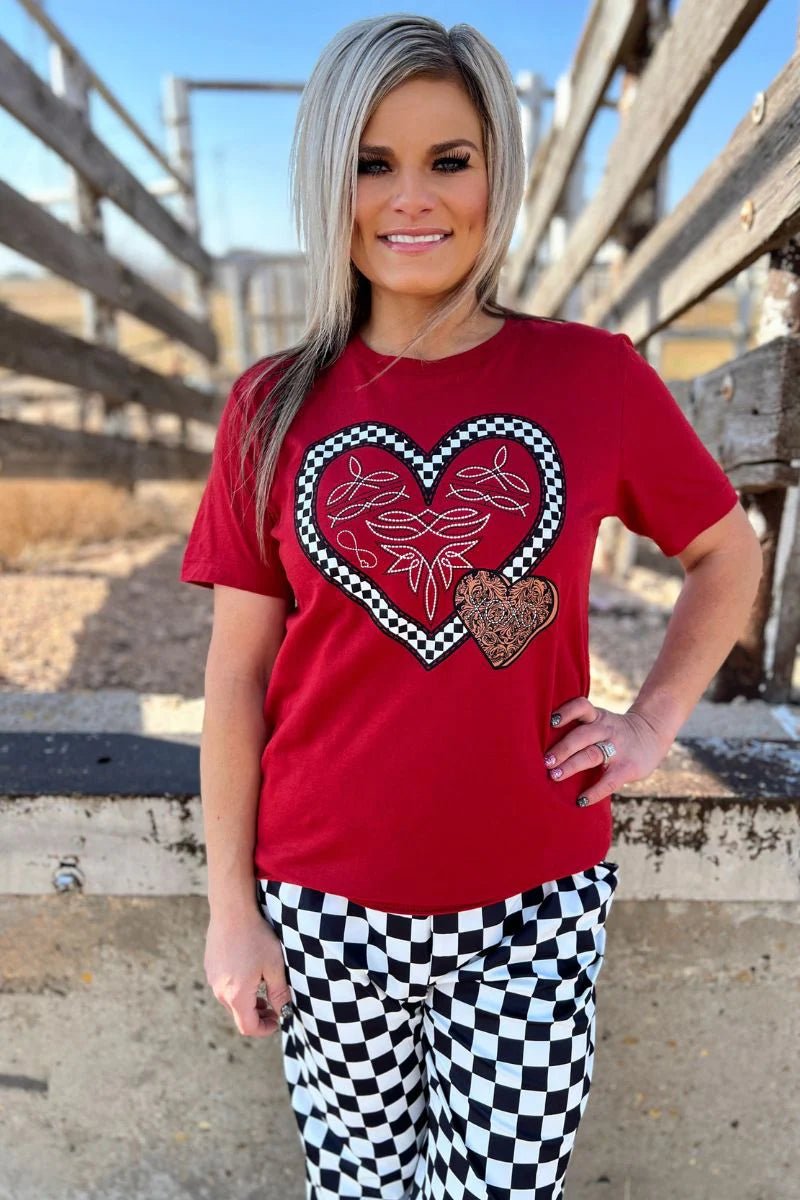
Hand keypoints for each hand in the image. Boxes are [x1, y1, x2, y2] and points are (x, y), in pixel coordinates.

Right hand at [204, 906, 292, 1037]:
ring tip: (263, 983)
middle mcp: (220, 990)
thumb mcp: (275, 966)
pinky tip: (249, 967)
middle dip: (258, 1013)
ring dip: (247, 999)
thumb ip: (279, 993)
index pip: (248, 1027)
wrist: (232, 910)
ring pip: (231, 999)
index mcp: (236, 995)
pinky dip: (238, 985)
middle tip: (274, 1003)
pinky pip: (224, 984)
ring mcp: (212, 978)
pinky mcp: (210, 966)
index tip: (277, 1019)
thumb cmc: (257, 937)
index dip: (264, 1029)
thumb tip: (285, 1012)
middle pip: (239, 1014)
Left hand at [544, 696, 674, 806]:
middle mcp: (606, 729)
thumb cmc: (613, 731)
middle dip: (562, 748)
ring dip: (571, 766)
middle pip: (581, 736)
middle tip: (545, 761)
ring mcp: (617, 748)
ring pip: (592, 755)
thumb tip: (543, 746)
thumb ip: (580, 728)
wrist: (651, 733)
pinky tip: (581, 800)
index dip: (566, 712)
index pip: (581, 707)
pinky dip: (594, 792)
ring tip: (554, 775)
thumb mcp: (600, 720)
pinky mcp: (627, 768)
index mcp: (597, 717)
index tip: (551, 721)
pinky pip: (609, 781)